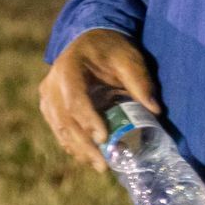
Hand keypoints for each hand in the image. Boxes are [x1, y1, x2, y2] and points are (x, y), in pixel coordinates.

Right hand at [38, 29, 160, 169]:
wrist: (91, 38)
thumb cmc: (112, 48)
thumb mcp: (130, 59)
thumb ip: (141, 83)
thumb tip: (156, 111)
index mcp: (69, 68)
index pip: (75, 99)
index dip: (88, 120)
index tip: (103, 138)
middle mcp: (52, 84)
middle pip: (65, 120)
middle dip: (84, 145)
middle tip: (103, 165)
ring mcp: (48, 96)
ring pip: (60, 128)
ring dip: (78, 150)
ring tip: (99, 166)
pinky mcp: (50, 106)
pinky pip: (59, 128)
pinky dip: (72, 144)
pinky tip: (87, 157)